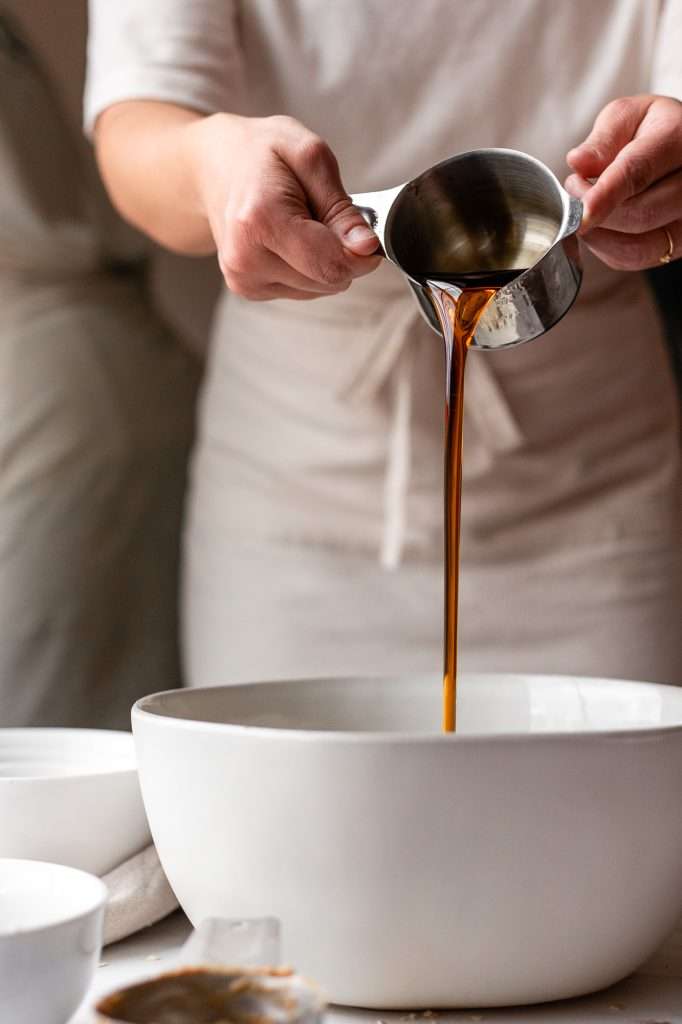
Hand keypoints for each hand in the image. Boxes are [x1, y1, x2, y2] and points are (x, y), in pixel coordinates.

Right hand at [191, 113, 380, 299]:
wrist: (213, 165)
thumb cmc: (261, 153)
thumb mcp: (311, 157)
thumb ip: (341, 208)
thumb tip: (366, 248)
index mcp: (260, 220)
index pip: (331, 265)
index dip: (360, 254)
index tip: (364, 233)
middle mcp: (246, 258)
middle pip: (329, 280)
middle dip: (340, 252)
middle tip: (319, 214)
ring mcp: (243, 278)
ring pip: (319, 288)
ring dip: (322, 259)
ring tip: (298, 223)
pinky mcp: (247, 289)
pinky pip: (303, 289)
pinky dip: (306, 266)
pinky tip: (287, 239)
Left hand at [565, 95, 681, 269]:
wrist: (679, 149)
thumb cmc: (650, 130)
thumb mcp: (626, 117)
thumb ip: (602, 139)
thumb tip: (578, 162)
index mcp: (679, 140)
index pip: (638, 173)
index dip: (606, 196)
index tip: (582, 211)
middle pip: (639, 214)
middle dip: (594, 213)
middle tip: (574, 192)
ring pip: (639, 246)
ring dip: (599, 236)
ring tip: (586, 209)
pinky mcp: (679, 243)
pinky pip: (637, 259)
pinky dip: (608, 249)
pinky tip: (600, 227)